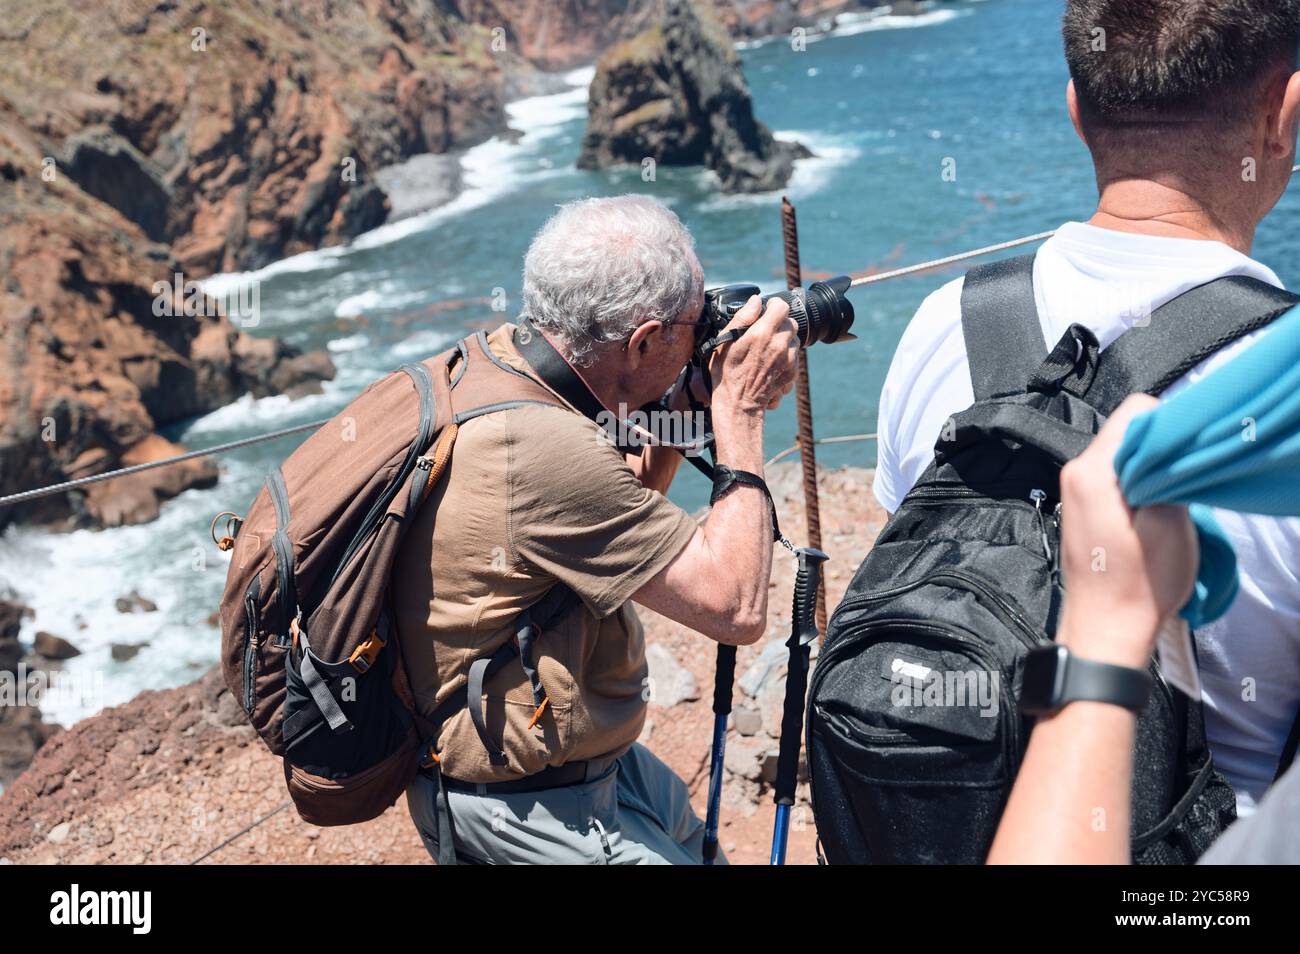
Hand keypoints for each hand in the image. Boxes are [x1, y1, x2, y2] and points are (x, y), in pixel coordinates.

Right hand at [709, 295, 798, 416]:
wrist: (739, 402)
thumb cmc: (727, 372)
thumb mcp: (725, 342)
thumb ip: (743, 317)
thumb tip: (756, 300)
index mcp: (762, 333)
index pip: (781, 306)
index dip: (774, 305)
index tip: (768, 309)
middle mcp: (779, 344)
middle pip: (791, 321)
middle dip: (779, 322)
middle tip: (765, 330)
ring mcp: (788, 359)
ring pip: (795, 338)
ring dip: (784, 338)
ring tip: (768, 347)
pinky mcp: (793, 371)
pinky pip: (795, 354)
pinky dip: (787, 353)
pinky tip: (771, 360)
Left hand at [1057, 395, 1197, 668]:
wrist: (1105, 628)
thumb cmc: (1136, 586)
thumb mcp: (1170, 524)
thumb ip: (1168, 473)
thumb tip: (1170, 446)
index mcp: (1092, 472)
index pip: (1135, 412)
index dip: (1168, 426)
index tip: (1183, 454)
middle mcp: (1076, 473)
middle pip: (1127, 432)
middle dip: (1159, 450)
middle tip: (1179, 483)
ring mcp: (1076, 489)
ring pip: (1122, 455)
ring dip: (1149, 470)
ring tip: (1165, 503)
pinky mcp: (1083, 506)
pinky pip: (1114, 477)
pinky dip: (1137, 485)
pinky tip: (1150, 513)